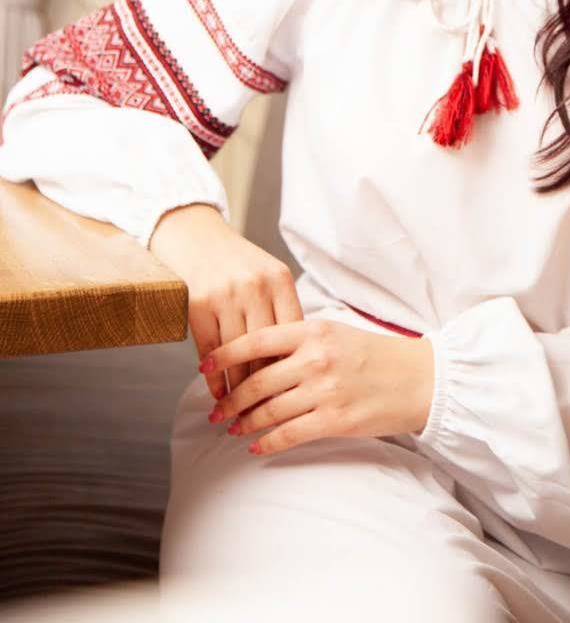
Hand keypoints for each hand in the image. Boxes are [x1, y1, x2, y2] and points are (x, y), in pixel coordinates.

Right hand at [148, 202, 303, 400]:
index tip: (297, 396)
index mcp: (279, 280)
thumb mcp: (267, 276)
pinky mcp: (198, 304)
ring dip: (239, 390)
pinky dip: (215, 378)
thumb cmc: (236, 261)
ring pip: (238, 355)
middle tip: (269, 415)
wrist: (193, 234)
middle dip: (268, 387)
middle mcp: (255, 287)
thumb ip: (281, 310)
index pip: (293, 334)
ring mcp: (226, 295)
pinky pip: (210, 350)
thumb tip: (294, 363)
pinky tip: (218, 394)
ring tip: (242, 413)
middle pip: (267, 349)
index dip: (294, 368)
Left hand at [201, 317, 435, 455]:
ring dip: (244, 422)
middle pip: (256, 380)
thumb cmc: (376, 354)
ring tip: (231, 429)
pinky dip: (267, 442)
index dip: (225, 354)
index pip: (257, 340)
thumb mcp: (337, 333)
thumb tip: (260, 355)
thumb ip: (300, 341)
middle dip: (229, 398)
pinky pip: (289, 434)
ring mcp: (324, 391)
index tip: (204, 365)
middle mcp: (316, 358)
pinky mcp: (335, 420)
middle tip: (213, 410)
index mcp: (314, 331)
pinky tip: (255, 445)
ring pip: (268, 410)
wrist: (419, 378)